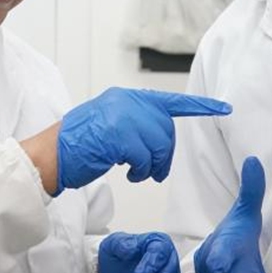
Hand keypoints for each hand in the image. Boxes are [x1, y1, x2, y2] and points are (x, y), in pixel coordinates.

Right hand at [56, 88, 230, 193]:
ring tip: (137, 174)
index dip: (200, 106)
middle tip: (153, 173)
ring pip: (159, 144)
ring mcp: (120, 116)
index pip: (170, 101)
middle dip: (165, 156)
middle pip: (166, 130)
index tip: (224, 108)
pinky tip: (127, 174)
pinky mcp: (116, 135)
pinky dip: (141, 171)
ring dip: (153, 166)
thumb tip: (159, 143)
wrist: (47, 156)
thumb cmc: (76, 149)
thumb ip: (134, 126)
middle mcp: (125, 101)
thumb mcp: (108, 127)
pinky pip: (145, 158)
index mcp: (125, 98)